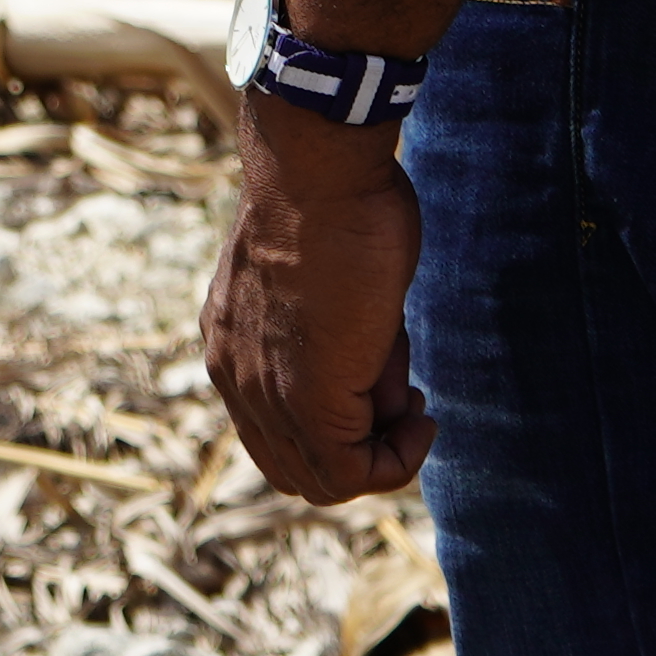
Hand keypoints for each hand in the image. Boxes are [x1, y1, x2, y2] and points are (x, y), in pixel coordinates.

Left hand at [202, 105, 432, 500]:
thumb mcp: (332, 292)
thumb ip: (345, 352)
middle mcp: (235, 376)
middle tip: (402, 407)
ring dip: (379, 457)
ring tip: (413, 407)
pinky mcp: (303, 398)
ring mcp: (261, 392)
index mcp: (234, 344)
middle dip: (359, 453)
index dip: (337, 429)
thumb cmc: (336, 206)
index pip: (274, 431)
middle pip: (292, 467)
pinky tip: (420, 418)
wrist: (318, 176)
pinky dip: (394, 461)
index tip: (383, 388)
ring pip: (318, 479)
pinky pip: (344, 472)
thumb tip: (384, 406)